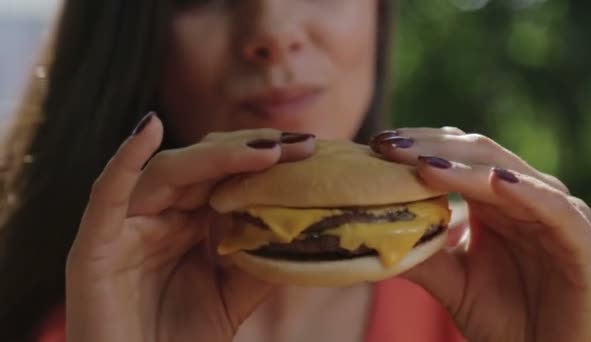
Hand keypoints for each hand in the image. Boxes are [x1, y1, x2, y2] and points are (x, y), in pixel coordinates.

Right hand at [65, 112, 315, 341]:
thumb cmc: (177, 341)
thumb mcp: (232, 298)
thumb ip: (258, 262)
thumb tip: (302, 228)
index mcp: (186, 223)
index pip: (226, 176)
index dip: (265, 159)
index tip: (311, 150)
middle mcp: (157, 216)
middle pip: (203, 165)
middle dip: (252, 149)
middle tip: (303, 143)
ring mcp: (125, 227)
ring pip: (168, 173)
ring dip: (216, 156)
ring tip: (266, 150)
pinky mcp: (95, 246)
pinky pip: (106, 196)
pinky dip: (124, 160)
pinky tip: (149, 129)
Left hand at [371, 128, 590, 341]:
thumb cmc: (508, 320)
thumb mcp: (454, 282)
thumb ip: (421, 254)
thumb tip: (370, 233)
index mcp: (496, 201)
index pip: (455, 157)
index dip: (418, 148)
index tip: (375, 146)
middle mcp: (525, 198)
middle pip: (476, 155)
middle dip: (430, 149)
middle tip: (387, 145)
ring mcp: (556, 216)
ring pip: (509, 175)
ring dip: (465, 166)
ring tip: (423, 163)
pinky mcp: (584, 243)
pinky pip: (555, 210)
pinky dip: (527, 193)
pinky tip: (494, 183)